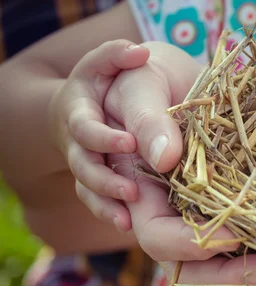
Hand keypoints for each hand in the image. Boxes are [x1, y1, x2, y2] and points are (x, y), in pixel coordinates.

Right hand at [74, 41, 199, 229]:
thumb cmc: (127, 76)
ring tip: (127, 221)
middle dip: (105, 181)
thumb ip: (122, 59)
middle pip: (83, 166)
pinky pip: (102, 202)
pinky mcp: (106, 181)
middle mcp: (80, 140)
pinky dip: (115, 215)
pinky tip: (132, 228)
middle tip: (132, 191)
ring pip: (89, 190)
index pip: (84, 127)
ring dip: (108, 205)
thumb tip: (141, 54)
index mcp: (80, 109)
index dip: (103, 138)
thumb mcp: (119, 63)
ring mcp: (91, 163)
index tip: (130, 142)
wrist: (127, 93)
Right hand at [98, 42, 255, 285]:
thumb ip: (147, 121)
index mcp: (144, 200)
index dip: (191, 244)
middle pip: (190, 274)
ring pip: (219, 281)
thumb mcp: (141, 91)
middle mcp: (171, 223)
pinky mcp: (227, 226)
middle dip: (231, 280)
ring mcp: (199, 230)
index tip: (235, 234)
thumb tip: (164, 156)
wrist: (170, 87)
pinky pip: (241, 264)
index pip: (159, 238)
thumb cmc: (149, 85)